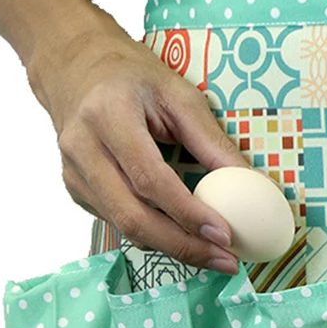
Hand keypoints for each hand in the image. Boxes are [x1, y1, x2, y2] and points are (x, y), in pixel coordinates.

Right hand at [27, 21, 249, 273]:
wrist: (75, 66)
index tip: (225, 234)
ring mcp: (73, 173)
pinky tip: (186, 239)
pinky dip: (156, 238)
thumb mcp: (179, 95)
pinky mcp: (76, 190)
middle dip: (184, 246)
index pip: (149, 179)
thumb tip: (253, 185)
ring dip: (174, 249)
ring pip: (126, 228)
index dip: (188, 213)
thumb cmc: (132, 77)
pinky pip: (119, 224)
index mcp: (108, 115)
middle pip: (133, 216)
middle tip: (226, 261)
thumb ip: (212, 142)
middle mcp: (82, 148)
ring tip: (214, 256)